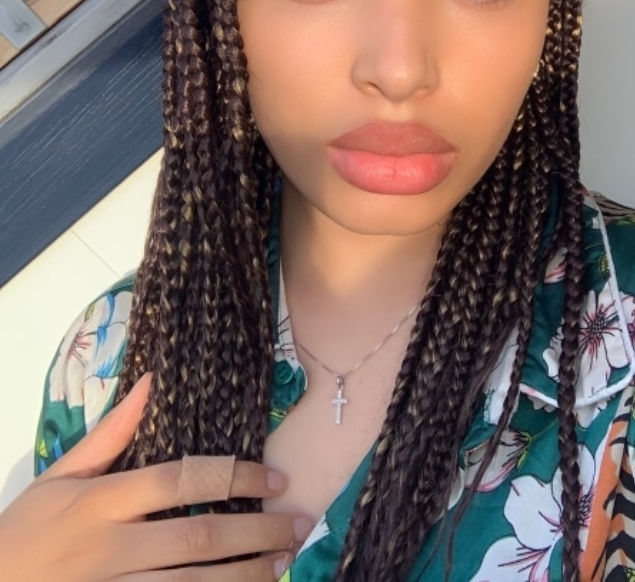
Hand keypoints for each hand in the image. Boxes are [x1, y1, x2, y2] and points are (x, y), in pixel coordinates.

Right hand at [0, 375, 311, 580]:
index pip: (180, 480)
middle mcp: (112, 547)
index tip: (275, 479)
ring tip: (283, 564)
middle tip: (298, 525)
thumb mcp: (58, 476)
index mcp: (101, 502)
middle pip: (198, 538)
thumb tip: (151, 382)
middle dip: (256, 532)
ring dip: (245, 576)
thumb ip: (110, 433)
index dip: (233, 477)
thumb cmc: (25, 532)